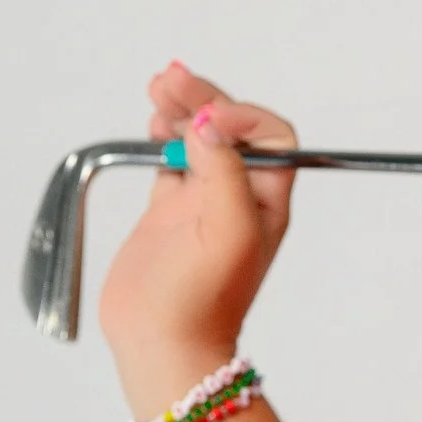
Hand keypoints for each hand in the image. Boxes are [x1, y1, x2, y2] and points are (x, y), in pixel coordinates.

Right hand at [95, 61, 298, 377]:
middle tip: (171, 79)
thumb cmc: (201, 299)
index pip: (270, 136)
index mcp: (265, 199)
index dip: (242, 117)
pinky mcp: (168, 212)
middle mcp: (237, 195)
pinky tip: (152, 122)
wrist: (162, 342)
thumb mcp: (227, 230)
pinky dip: (161, 137)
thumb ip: (223, 172)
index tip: (209, 118)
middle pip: (229, 130)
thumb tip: (210, 123)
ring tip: (159, 86)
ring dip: (180, 111)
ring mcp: (201, 201)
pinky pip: (170, 161)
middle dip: (204, 100)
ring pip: (196, 139)